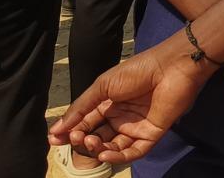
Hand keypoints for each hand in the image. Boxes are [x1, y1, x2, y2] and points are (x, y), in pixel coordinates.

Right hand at [48, 31, 215, 164]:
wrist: (170, 66)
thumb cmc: (137, 71)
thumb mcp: (102, 86)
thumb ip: (81, 108)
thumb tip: (57, 129)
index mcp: (109, 105)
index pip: (85, 123)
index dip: (70, 132)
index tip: (53, 139)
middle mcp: (122, 118)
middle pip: (97, 138)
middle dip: (83, 141)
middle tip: (75, 137)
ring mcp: (137, 127)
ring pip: (113, 147)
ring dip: (98, 149)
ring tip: (89, 141)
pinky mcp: (152, 133)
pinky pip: (134, 151)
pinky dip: (118, 156)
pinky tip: (104, 154)